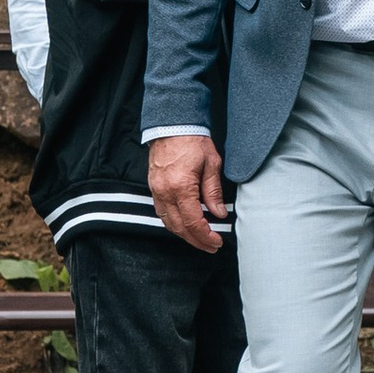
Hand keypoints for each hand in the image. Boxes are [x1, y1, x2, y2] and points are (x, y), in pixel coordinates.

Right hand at [148, 132, 228, 253]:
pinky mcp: (154, 188)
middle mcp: (166, 192)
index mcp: (181, 187)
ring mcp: (157, 191)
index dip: (206, 236)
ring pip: (168, 223)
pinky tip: (184, 224)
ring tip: (199, 239)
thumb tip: (219, 213)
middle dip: (196, 241)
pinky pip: (162, 212)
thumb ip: (214, 192)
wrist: (172, 125)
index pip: (194, 222)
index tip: (216, 242)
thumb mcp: (212, 164)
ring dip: (184, 235)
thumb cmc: (192, 140)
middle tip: (211, 247)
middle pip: (180, 227)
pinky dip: (173, 223)